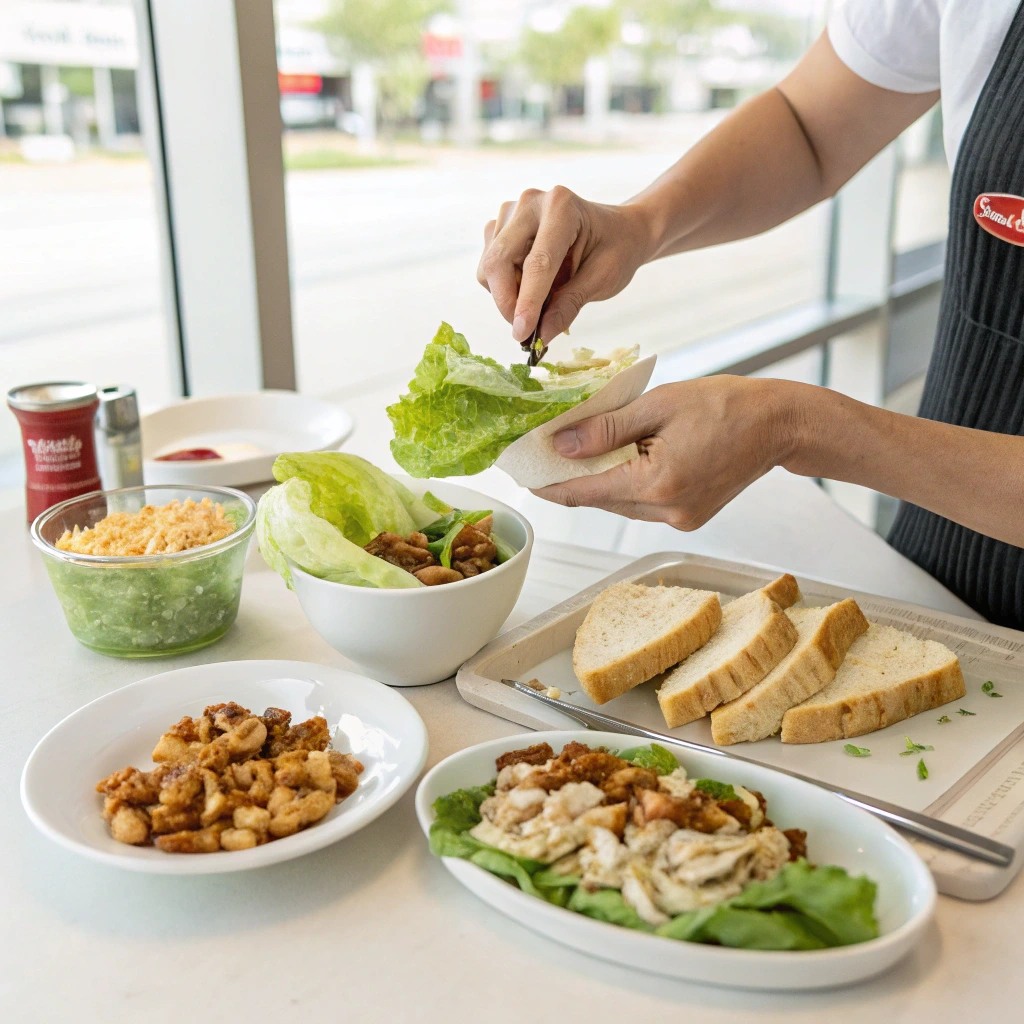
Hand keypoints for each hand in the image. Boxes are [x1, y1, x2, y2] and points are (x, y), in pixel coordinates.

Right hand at [477, 186, 654, 343]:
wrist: (616, 229)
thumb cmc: (615, 249)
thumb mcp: (602, 279)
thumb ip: (569, 305)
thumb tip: (542, 336)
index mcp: (561, 208)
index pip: (537, 262)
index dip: (527, 302)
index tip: (522, 333)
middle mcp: (530, 203)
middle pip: (499, 260)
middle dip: (507, 303)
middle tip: (526, 331)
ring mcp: (511, 212)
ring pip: (490, 266)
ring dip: (507, 295)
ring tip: (539, 301)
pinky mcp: (500, 225)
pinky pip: (488, 265)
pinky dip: (504, 286)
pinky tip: (529, 285)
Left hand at [534, 377, 795, 529]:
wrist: (779, 424)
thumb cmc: (725, 404)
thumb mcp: (658, 405)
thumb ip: (606, 429)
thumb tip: (560, 446)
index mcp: (657, 484)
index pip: (584, 492)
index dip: (548, 484)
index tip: (523, 472)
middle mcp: (667, 512)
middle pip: (599, 501)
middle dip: (570, 478)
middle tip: (544, 454)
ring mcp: (680, 520)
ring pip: (619, 504)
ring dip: (598, 481)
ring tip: (577, 453)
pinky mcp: (689, 518)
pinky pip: (641, 504)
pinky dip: (624, 483)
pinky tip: (619, 459)